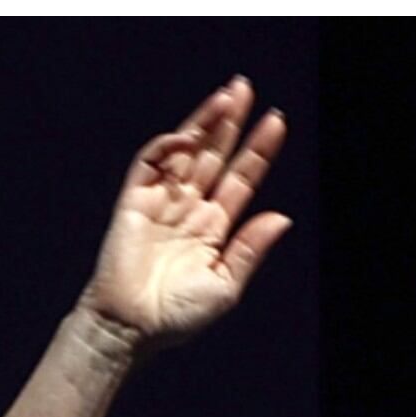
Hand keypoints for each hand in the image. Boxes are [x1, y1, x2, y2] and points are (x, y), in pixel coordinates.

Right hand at [77, 76, 291, 350]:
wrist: (133, 328)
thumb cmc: (179, 316)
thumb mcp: (227, 284)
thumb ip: (251, 248)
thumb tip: (282, 216)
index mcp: (215, 228)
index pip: (241, 179)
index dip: (258, 150)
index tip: (276, 122)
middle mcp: (191, 209)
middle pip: (214, 156)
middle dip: (229, 123)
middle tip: (245, 88)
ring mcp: (162, 203)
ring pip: (185, 153)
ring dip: (203, 123)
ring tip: (225, 98)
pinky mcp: (133, 203)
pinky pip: (149, 166)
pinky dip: (166, 148)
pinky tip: (187, 135)